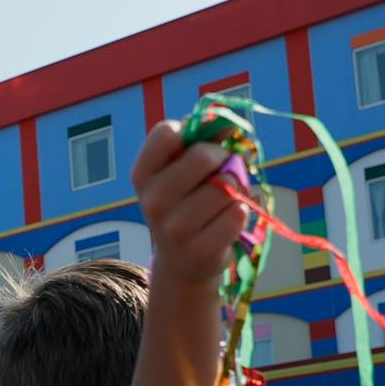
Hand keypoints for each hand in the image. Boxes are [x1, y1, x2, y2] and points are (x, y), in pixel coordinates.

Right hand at [131, 119, 251, 286]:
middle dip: (224, 157)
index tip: (200, 144)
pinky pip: (237, 213)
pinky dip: (242, 211)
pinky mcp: (201, 249)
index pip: (166, 133)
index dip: (193, 131)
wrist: (182, 262)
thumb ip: (203, 142)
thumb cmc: (186, 204)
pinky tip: (228, 219)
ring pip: (226, 186)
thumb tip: (230, 123)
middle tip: (224, 170)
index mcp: (142, 174)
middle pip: (203, 156)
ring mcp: (175, 228)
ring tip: (226, 198)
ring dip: (236, 187)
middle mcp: (153, 201)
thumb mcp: (181, 172)